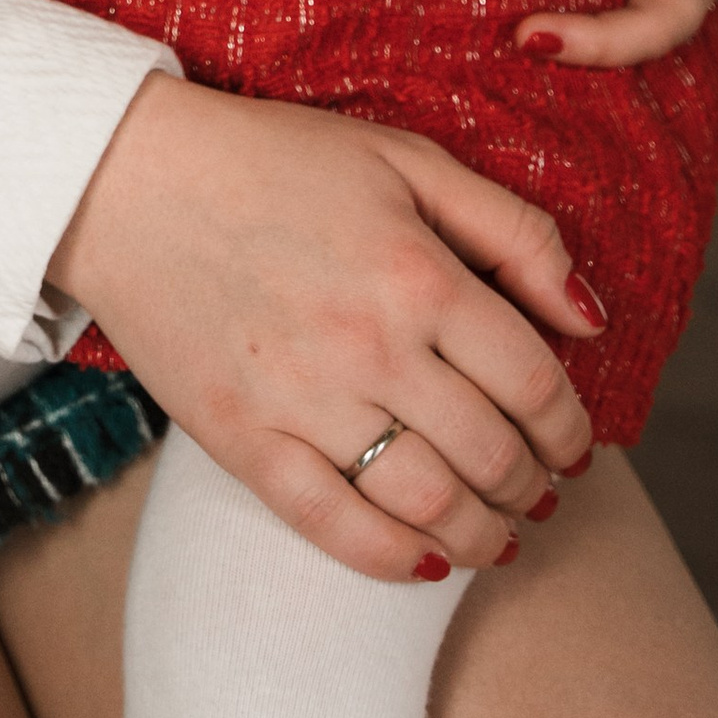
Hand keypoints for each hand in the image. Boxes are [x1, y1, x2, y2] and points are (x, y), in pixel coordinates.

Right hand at [48, 74, 597, 585]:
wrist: (126, 175)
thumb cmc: (273, 159)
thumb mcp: (405, 159)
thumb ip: (512, 229)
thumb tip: (591, 318)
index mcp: (417, 271)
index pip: (533, 381)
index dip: (569, 427)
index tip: (574, 442)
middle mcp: (369, 344)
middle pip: (490, 453)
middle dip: (533, 484)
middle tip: (540, 490)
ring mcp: (301, 398)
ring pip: (425, 502)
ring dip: (482, 534)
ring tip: (498, 535)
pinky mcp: (240, 437)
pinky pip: (332, 524)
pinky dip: (392, 558)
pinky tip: (424, 558)